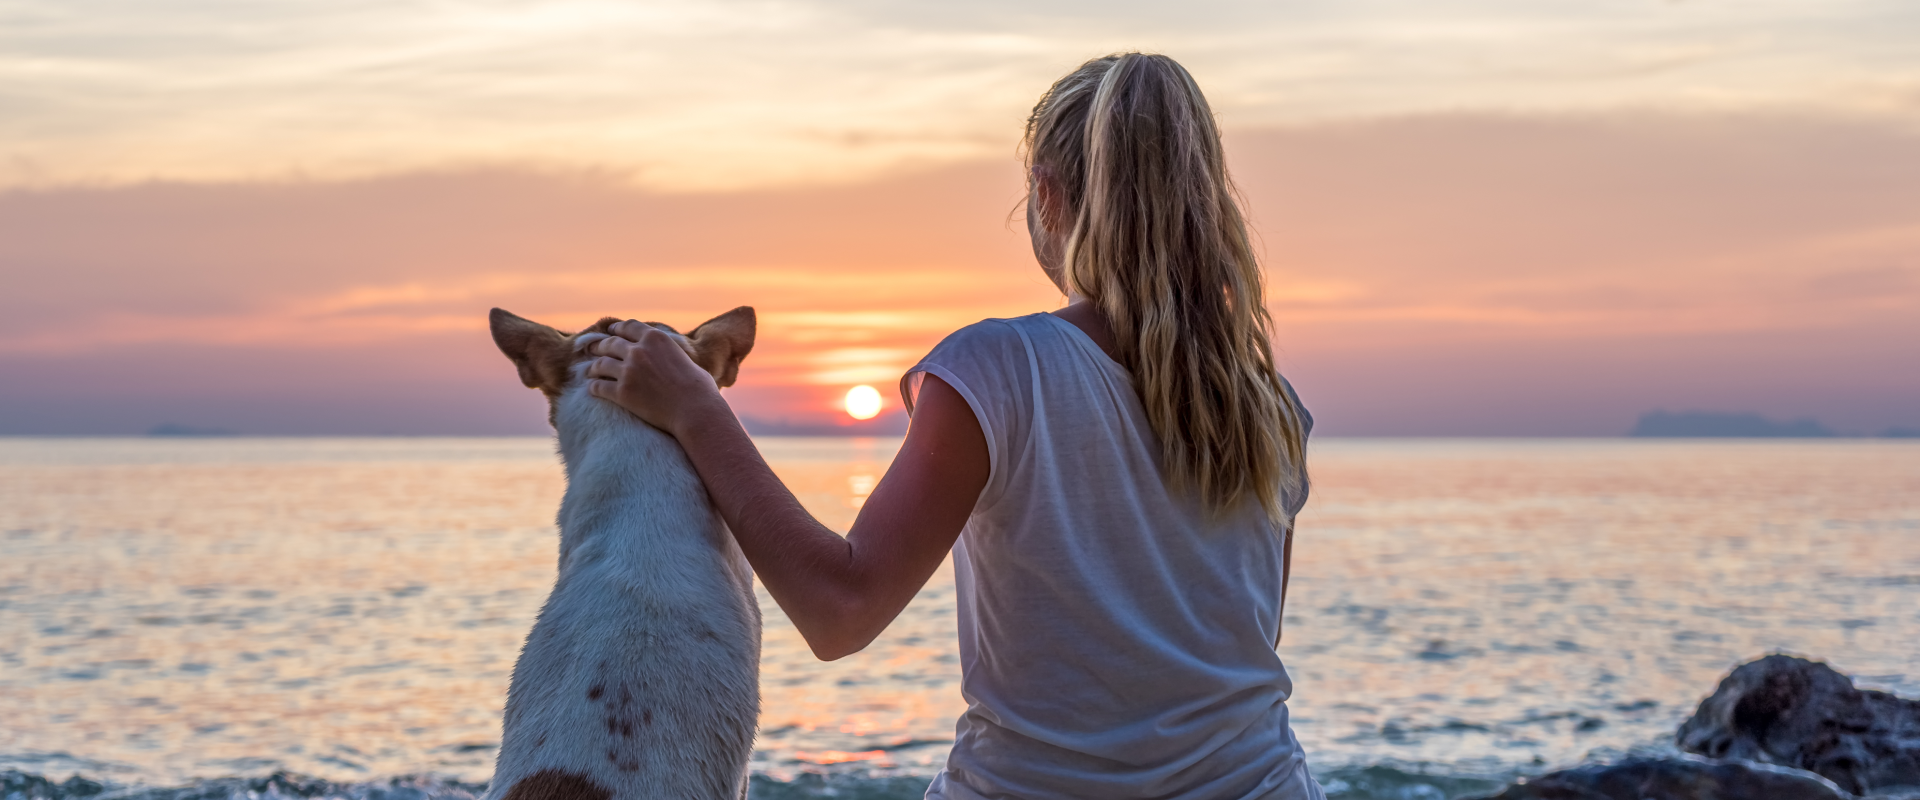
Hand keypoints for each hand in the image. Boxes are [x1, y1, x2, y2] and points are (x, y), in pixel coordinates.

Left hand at [585, 320, 724, 435]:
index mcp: (655, 338)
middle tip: (593, 349)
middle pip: (610, 344)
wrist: (696, 411)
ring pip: (600, 364)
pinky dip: (594, 387)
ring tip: (591, 371)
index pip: (628, 327)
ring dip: (594, 367)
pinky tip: (593, 389)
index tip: (610, 332)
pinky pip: (599, 386)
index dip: (616, 329)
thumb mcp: (685, 358)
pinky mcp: (622, 392)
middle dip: (599, 346)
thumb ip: (670, 353)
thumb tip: (671, 357)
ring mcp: (628, 371)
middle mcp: (639, 351)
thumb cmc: (699, 389)